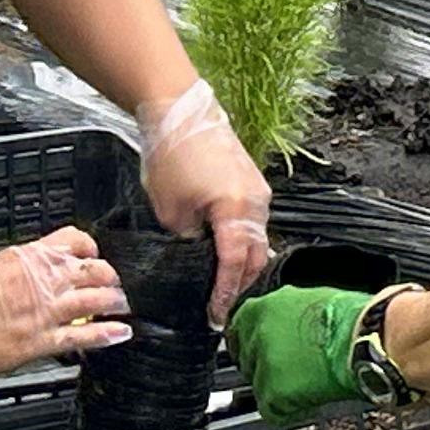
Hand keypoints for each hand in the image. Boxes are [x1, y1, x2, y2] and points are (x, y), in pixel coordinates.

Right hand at [0, 228, 129, 379]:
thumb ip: (14, 266)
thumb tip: (25, 267)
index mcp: (27, 258)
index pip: (72, 241)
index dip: (90, 247)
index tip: (94, 254)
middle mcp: (42, 281)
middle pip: (93, 270)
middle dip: (110, 276)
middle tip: (116, 283)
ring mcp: (44, 311)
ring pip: (95, 300)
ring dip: (115, 302)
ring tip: (125, 304)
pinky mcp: (40, 341)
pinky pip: (82, 336)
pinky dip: (105, 334)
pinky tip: (120, 333)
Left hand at [139, 77, 275, 315]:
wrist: (180, 111)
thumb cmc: (172, 156)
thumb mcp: (170, 211)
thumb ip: (187, 241)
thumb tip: (194, 259)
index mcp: (237, 210)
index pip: (235, 264)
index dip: (224, 294)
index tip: (215, 318)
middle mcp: (257, 203)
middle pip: (256, 257)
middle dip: (240, 285)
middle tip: (220, 309)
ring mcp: (259, 191)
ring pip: (257, 240)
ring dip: (242, 265)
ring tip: (221, 286)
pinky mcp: (252, 183)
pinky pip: (253, 223)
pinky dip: (241, 244)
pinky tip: (224, 254)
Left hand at [229, 284, 374, 425]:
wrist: (371, 338)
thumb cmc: (353, 318)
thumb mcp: (309, 300)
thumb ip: (285, 313)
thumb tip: (283, 323)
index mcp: (263, 307)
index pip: (237, 328)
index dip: (250, 342)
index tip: (258, 349)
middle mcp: (257, 334)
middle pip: (246, 359)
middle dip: (265, 365)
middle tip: (290, 369)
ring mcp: (264, 365)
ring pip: (258, 385)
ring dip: (278, 388)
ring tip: (306, 383)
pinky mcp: (275, 393)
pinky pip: (272, 410)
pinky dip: (289, 410)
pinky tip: (308, 401)